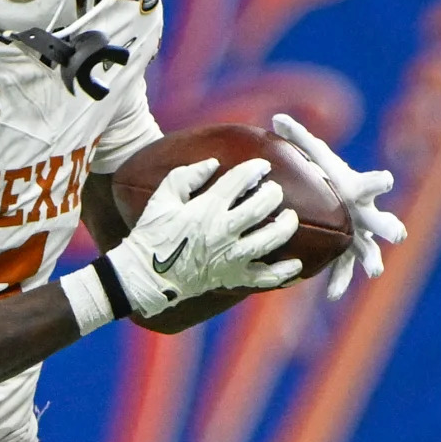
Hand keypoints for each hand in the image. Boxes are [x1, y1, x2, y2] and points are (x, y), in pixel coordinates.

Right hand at [104, 156, 301, 318]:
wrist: (144, 275)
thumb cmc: (152, 233)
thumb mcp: (163, 197)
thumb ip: (187, 175)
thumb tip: (213, 163)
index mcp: (207, 208)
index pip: (240, 181)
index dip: (255, 169)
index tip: (263, 166)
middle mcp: (223, 232)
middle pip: (261, 207)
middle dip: (273, 195)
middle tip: (275, 191)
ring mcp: (231, 257)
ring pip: (270, 239)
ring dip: (285, 226)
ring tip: (290, 218)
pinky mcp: (232, 278)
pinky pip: (265, 278)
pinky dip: (283, 273)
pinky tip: (296, 265)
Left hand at [270, 113, 406, 300]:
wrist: (340, 196)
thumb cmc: (329, 174)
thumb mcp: (315, 155)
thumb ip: (299, 137)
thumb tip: (276, 117)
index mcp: (358, 188)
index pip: (373, 183)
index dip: (380, 181)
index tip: (387, 180)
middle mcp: (366, 213)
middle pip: (382, 220)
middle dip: (390, 227)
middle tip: (399, 235)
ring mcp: (361, 234)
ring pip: (370, 249)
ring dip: (372, 260)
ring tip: (375, 271)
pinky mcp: (349, 251)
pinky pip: (345, 267)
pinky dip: (340, 280)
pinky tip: (332, 296)